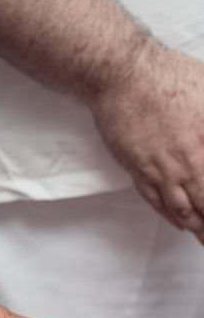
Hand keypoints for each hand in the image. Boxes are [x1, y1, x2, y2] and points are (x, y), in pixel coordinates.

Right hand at [91, 41, 203, 243]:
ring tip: (203, 240)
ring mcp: (159, 169)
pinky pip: (155, 200)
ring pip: (180, 208)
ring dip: (194, 227)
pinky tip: (177, 223)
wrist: (123, 77)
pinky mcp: (138, 168)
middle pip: (203, 204)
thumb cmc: (169, 78)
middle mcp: (185, 164)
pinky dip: (168, 215)